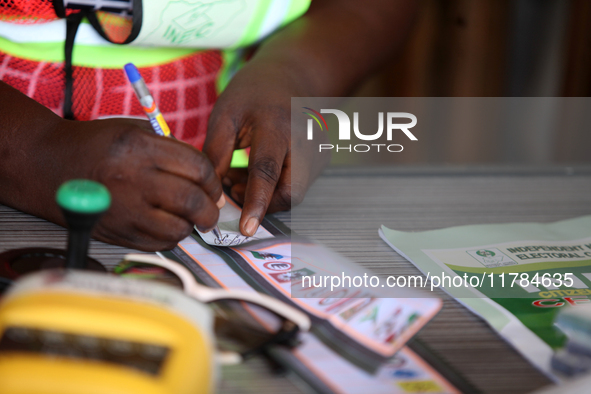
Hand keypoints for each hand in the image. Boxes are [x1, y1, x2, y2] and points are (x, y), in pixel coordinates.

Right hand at [13, 117, 222, 250]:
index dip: (213, 180)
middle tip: (211, 209)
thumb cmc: (96, 145)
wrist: (46, 164)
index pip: (197, 167)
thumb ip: (172, 151)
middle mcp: (131, 179)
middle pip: (192, 201)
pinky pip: (157, 243)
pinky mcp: (114, 232)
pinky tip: (167, 225)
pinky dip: (170, 237)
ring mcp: (122, 209)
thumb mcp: (135, 131)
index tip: (213, 186)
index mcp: (139, 147)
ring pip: (177, 228)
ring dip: (191, 225)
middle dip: (210, 209)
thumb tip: (207, 177)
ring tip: (188, 218)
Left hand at [203, 61, 328, 236]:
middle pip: (289, 191)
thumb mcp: (225, 114)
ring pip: (293, 193)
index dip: (256, 202)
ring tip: (240, 173)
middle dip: (260, 202)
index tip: (247, 228)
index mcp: (278, 125)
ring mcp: (318, 151)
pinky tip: (257, 169)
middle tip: (232, 187)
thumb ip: (216, 154)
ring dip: (265, 194)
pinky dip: (274, 187)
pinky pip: (297, 186)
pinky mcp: (321, 160)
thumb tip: (212, 195)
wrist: (291, 76)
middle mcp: (305, 140)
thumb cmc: (254, 93)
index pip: (267, 171)